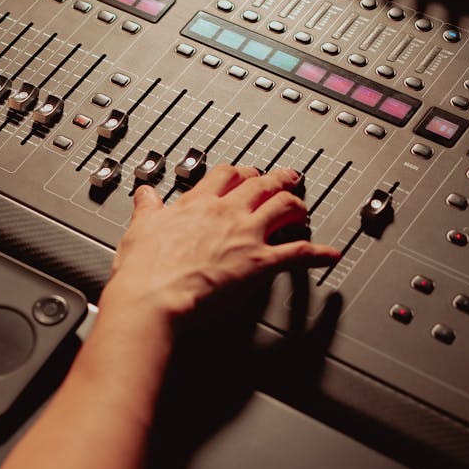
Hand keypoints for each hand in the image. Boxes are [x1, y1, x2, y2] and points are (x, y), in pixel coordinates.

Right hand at [101, 166, 339, 322]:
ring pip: (284, 207)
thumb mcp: (140, 227)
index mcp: (198, 203)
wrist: (154, 296)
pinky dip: (318, 253)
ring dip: (297, 206)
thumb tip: (145, 194)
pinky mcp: (261, 263)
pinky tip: (329, 254)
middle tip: (287, 178)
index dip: (240, 172)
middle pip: (261, 185)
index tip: (245, 174)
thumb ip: (147, 207)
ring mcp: (247, 236)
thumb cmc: (145, 269)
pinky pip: (299, 253)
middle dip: (277, 180)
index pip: (227, 175)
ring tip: (304, 209)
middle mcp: (227, 213)